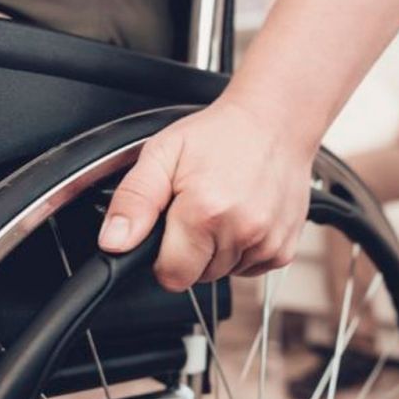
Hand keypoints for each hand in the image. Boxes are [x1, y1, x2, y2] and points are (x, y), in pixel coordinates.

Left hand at [98, 98, 312, 290]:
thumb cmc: (221, 135)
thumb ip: (133, 200)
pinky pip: (250, 268)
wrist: (276, 122)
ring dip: (218, 250)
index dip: (163, 256)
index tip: (171, 228)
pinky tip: (243, 217)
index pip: (171, 276)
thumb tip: (114, 242)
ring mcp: (267, 243)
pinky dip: (242, 250)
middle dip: (191, 251)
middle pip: (198, 277)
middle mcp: (241, 231)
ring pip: (224, 273)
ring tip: (224, 208)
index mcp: (205, 211)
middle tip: (198, 209)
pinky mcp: (284, 250)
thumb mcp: (162, 154)